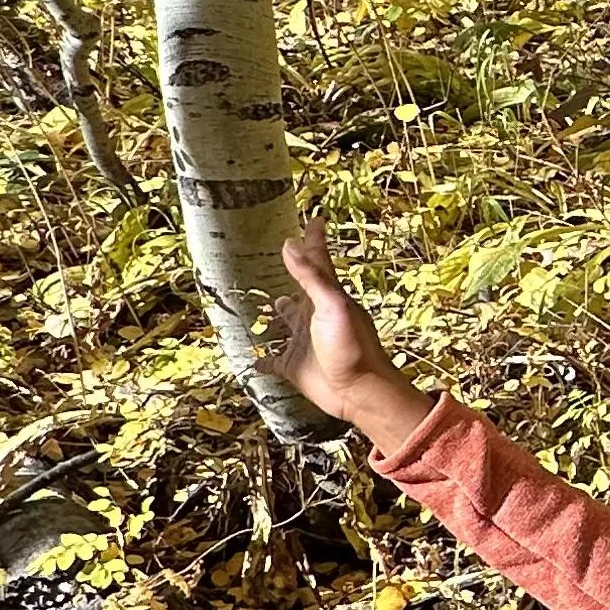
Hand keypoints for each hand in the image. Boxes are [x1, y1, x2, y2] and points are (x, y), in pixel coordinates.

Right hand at [268, 212, 432, 446]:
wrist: (357, 391)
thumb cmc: (351, 346)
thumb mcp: (332, 306)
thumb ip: (312, 277)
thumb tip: (290, 243)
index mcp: (325, 297)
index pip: (318, 261)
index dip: (314, 240)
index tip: (314, 218)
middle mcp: (313, 315)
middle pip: (299, 289)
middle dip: (291, 273)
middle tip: (279, 257)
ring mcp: (303, 340)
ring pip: (284, 322)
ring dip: (276, 312)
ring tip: (263, 301)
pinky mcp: (293, 366)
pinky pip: (272, 360)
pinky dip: (262, 358)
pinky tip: (251, 357)